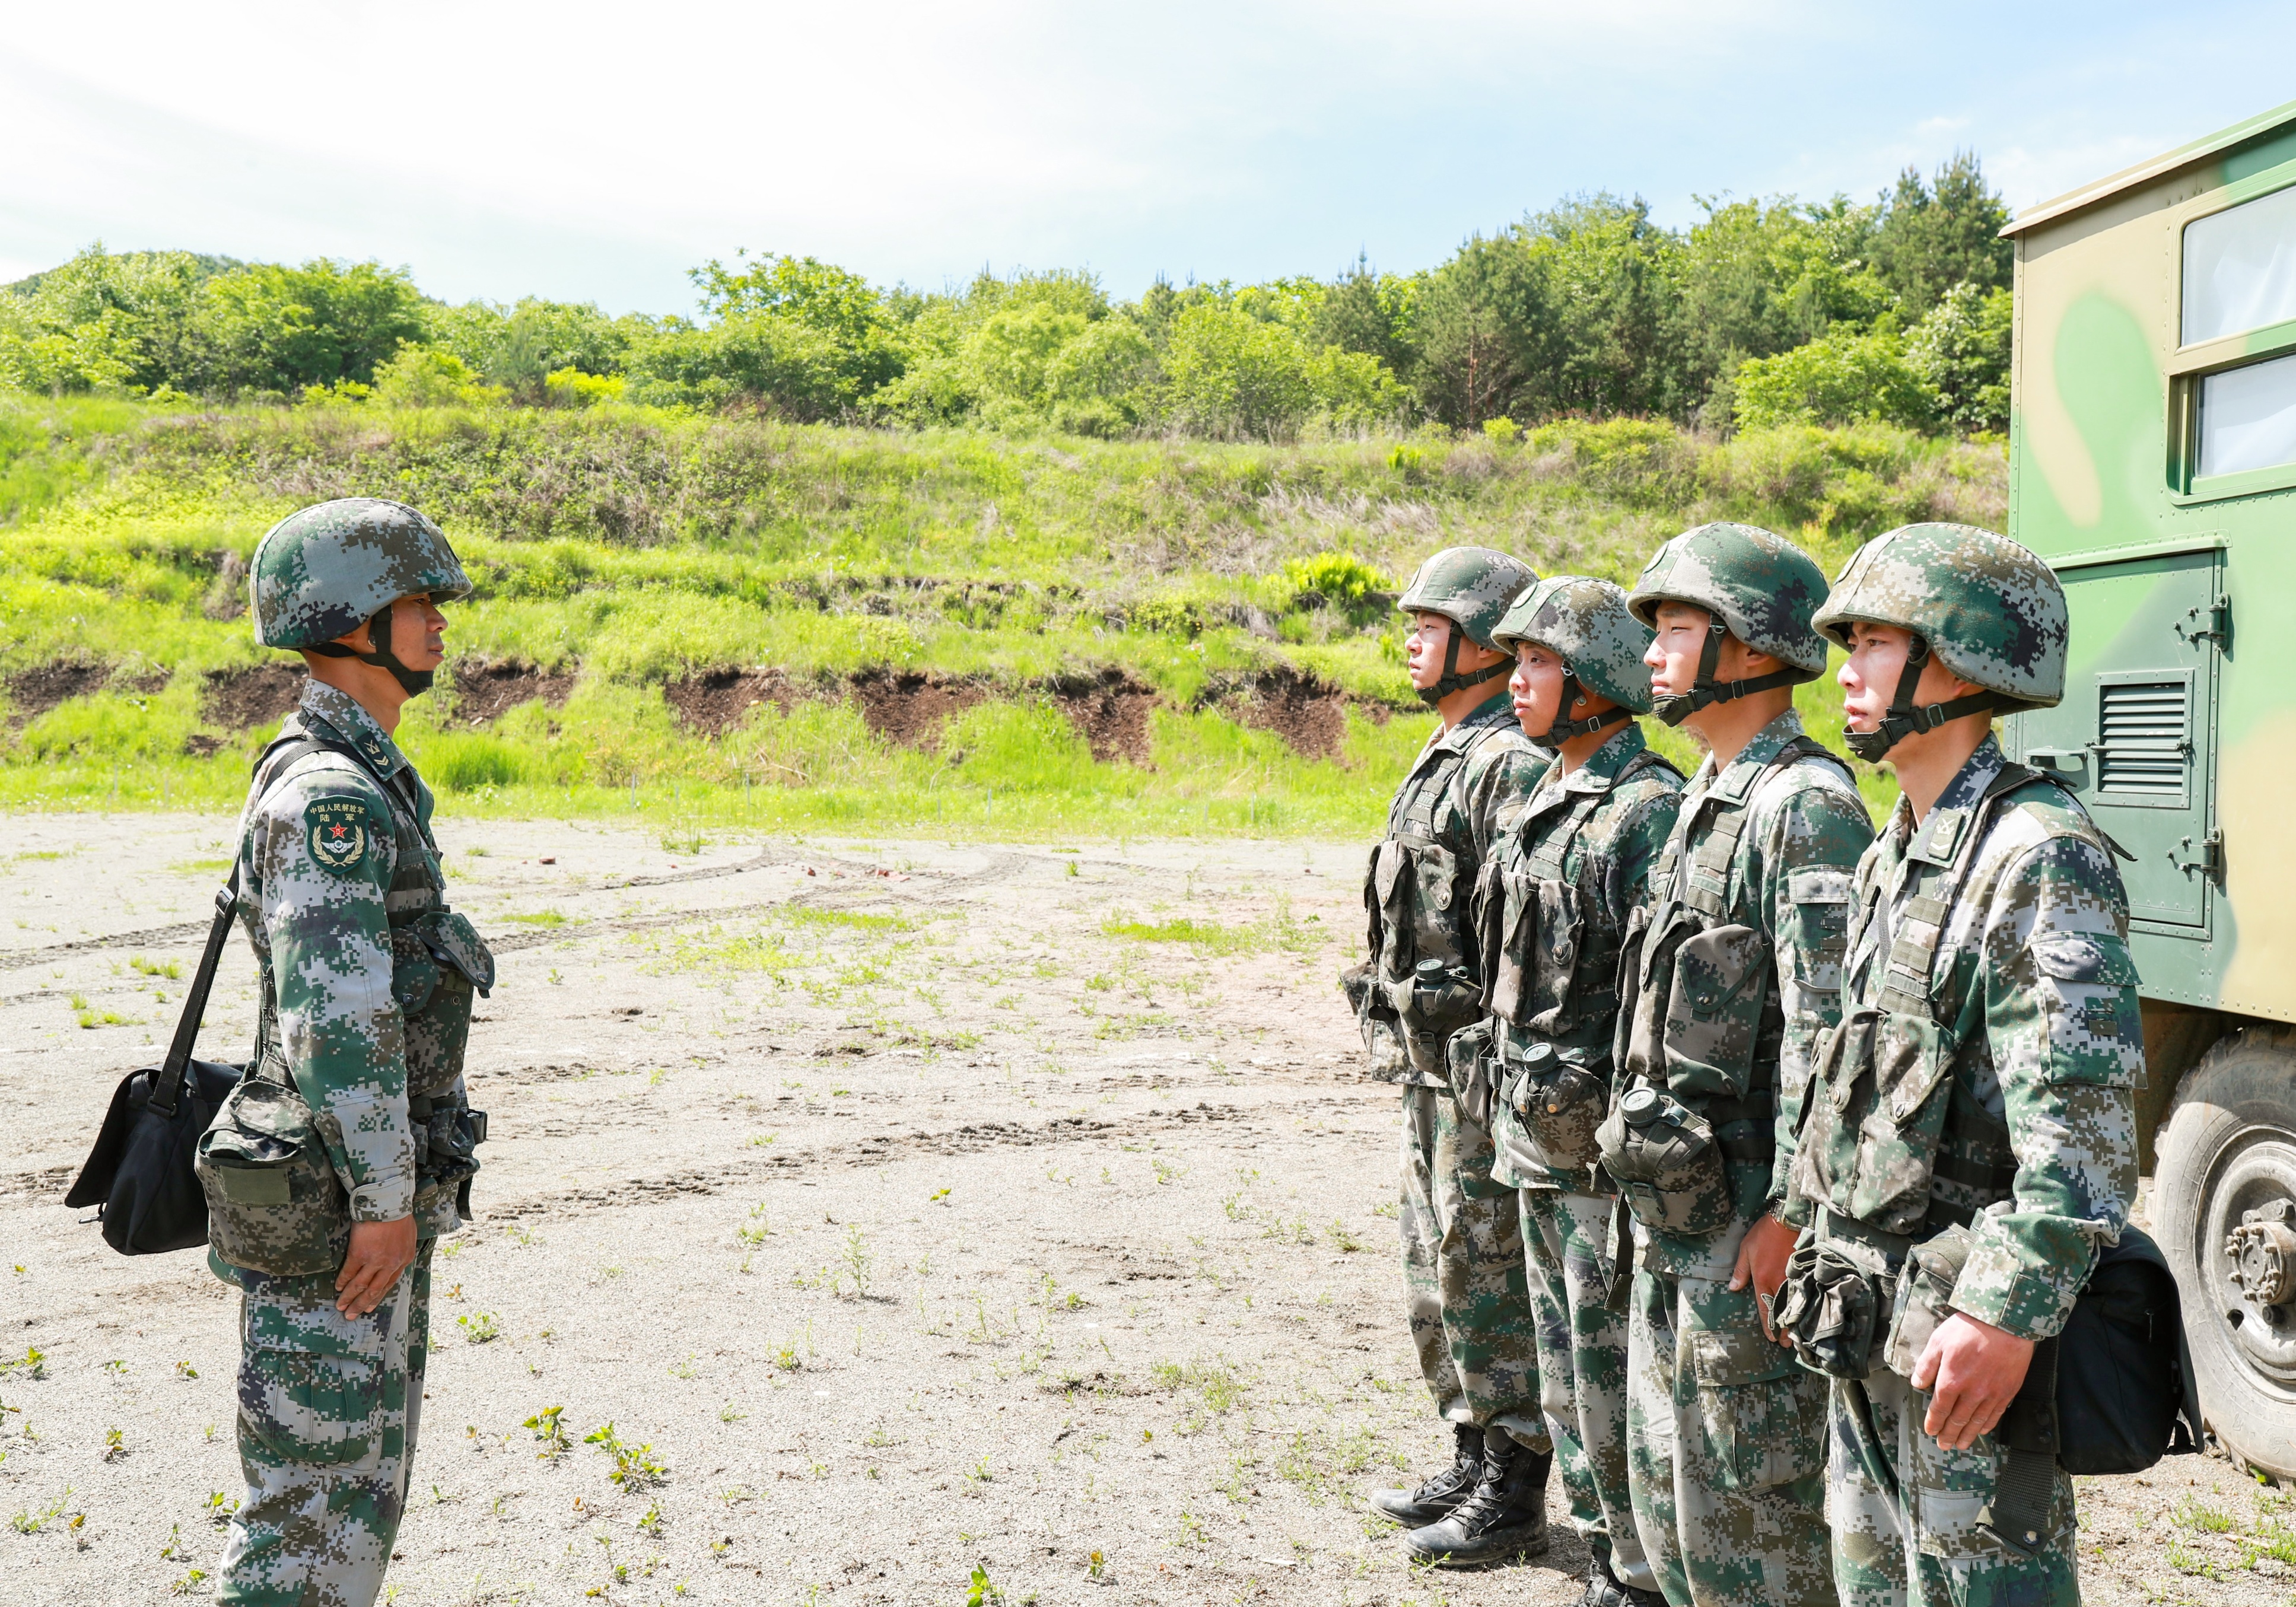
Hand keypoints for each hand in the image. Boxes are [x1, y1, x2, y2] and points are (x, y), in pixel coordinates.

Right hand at [335, 1216, 417, 1316]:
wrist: (388, 1202)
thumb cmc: (399, 1214)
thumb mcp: (408, 1235)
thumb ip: (400, 1250)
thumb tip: (394, 1257)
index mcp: (404, 1259)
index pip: (389, 1284)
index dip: (378, 1297)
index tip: (370, 1307)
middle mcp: (390, 1264)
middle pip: (375, 1290)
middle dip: (362, 1304)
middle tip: (352, 1315)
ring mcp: (374, 1261)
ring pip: (360, 1285)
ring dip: (349, 1297)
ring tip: (341, 1307)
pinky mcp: (359, 1255)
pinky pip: (349, 1272)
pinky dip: (343, 1281)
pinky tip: (338, 1287)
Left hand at [1729, 1211, 1798, 1342]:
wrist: (1786, 1220)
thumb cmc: (1763, 1234)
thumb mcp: (1745, 1251)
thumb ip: (1740, 1272)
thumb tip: (1733, 1289)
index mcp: (1762, 1278)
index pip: (1765, 1308)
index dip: (1768, 1325)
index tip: (1771, 1338)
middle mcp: (1778, 1282)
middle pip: (1781, 1311)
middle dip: (1784, 1330)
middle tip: (1786, 1345)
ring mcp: (1792, 1278)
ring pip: (1794, 1306)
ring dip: (1795, 1322)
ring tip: (1797, 1337)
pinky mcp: (1803, 1272)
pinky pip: (1804, 1294)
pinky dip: (1804, 1307)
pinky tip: (1807, 1316)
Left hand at [1913, 1312, 2033, 1449]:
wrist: (2005, 1324)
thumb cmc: (1969, 1329)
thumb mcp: (1938, 1341)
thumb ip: (1927, 1365)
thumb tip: (1917, 1384)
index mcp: (1951, 1381)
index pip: (1939, 1409)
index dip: (1934, 1422)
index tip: (1930, 1431)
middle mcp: (1971, 1393)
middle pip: (1958, 1420)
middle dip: (1949, 1435)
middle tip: (1944, 1445)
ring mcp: (1991, 1394)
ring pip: (1977, 1422)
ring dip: (1967, 1435)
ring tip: (1961, 1445)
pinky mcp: (2007, 1391)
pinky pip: (1996, 1414)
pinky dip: (1987, 1425)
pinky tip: (1982, 1430)